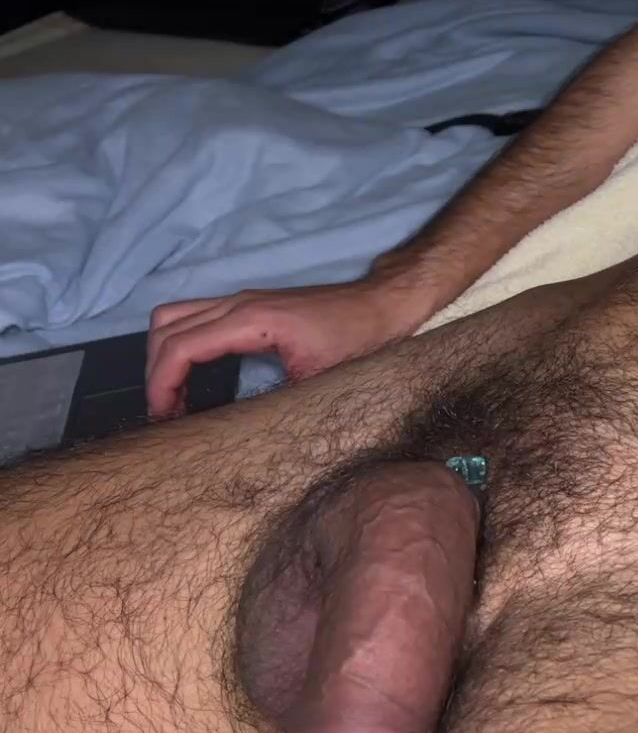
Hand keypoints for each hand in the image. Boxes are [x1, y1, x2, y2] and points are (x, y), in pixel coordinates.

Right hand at [145, 278, 438, 417]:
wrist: (386, 306)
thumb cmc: (361, 340)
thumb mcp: (319, 381)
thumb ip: (274, 401)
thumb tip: (237, 431)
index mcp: (251, 320)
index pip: (180, 346)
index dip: (161, 385)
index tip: (162, 418)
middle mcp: (239, 303)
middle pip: (165, 328)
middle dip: (156, 372)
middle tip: (166, 413)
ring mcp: (243, 300)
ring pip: (174, 317)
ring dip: (165, 354)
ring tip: (175, 397)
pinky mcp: (251, 305)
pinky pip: (196, 317)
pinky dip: (183, 344)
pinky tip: (197, 379)